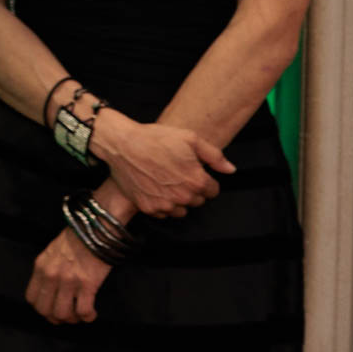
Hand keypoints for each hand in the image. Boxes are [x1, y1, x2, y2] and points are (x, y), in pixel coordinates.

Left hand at [25, 227, 112, 322]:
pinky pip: (83, 311)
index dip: (42, 309)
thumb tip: (49, 291)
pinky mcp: (87, 284)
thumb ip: (47, 271)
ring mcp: (68, 280)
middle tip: (67, 316)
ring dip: (72, 319)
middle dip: (56, 318)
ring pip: (62, 314)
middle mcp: (51, 275)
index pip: (32, 298)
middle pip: (45, 310)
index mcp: (40, 267)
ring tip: (80, 314)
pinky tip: (91, 313)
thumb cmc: (76, 240)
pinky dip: (88, 317)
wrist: (95, 229)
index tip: (52, 310)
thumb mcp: (51, 253)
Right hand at [91, 113, 233, 216]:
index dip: (205, 180)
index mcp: (197, 180)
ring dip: (177, 200)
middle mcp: (183, 196)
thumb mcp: (190, 138)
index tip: (193, 171)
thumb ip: (214, 156)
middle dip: (191, 189)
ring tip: (166, 182)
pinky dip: (160, 204)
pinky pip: (162, 213)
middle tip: (177, 174)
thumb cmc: (155, 138)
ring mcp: (164, 204)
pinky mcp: (148, 208)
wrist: (122, 144)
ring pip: (181, 210)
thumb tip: (230, 170)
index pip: (213, 191)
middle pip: (197, 201)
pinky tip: (153, 188)